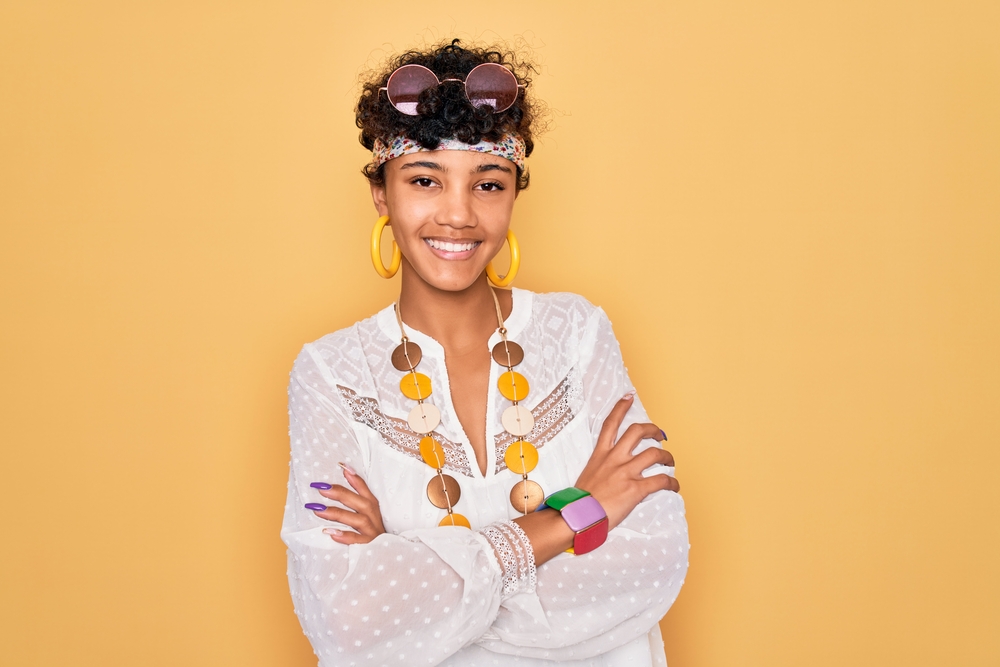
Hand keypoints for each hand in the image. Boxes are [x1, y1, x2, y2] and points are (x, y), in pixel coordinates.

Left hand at [306, 462, 385, 543]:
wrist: (387, 558)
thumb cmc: (371, 532)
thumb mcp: (365, 514)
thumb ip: (353, 499)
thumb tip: (339, 480)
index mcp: (372, 507)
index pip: (364, 489)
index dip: (354, 478)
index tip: (341, 466)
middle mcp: (374, 517)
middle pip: (360, 502)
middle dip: (341, 494)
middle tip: (321, 488)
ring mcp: (373, 532)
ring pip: (358, 520)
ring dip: (338, 514)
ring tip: (318, 510)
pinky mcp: (370, 547)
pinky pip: (358, 541)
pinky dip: (345, 536)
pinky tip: (331, 533)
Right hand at [574, 394, 679, 529]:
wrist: (578, 517)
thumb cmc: (581, 502)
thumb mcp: (589, 477)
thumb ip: (603, 470)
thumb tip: (613, 475)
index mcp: (600, 454)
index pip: (610, 424)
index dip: (620, 407)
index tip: (628, 397)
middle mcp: (614, 459)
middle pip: (637, 432)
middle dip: (652, 429)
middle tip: (660, 434)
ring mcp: (626, 472)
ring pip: (654, 453)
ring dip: (667, 456)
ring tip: (670, 461)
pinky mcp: (636, 488)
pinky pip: (661, 480)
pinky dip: (672, 482)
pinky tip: (674, 486)